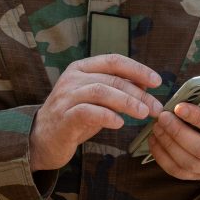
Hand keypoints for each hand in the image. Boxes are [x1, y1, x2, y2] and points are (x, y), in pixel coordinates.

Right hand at [29, 54, 162, 171]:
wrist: (42, 139)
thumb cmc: (73, 117)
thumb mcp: (95, 99)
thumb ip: (115, 89)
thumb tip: (145, 83)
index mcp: (81, 68)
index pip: (113, 60)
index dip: (137, 69)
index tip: (157, 81)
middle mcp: (73, 78)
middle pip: (112, 78)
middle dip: (138, 92)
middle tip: (155, 107)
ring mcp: (66, 97)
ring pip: (101, 91)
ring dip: (126, 102)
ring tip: (143, 113)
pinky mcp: (63, 117)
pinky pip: (88, 111)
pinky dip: (107, 116)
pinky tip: (120, 123)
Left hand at [147, 64, 199, 180]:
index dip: (198, 118)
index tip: (178, 107)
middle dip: (178, 133)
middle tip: (162, 117)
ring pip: (189, 162)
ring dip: (168, 145)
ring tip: (156, 126)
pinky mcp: (198, 173)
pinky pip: (179, 171)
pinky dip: (163, 158)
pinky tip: (154, 139)